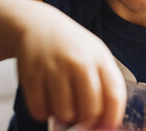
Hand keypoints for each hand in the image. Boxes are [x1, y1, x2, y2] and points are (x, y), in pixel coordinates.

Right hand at [15, 10, 126, 127]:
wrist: (39, 25)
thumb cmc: (72, 47)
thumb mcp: (96, 55)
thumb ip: (106, 83)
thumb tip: (109, 122)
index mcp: (99, 58)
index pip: (114, 96)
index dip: (112, 118)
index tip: (107, 126)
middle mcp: (78, 62)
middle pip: (90, 110)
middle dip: (86, 120)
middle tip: (80, 115)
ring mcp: (53, 68)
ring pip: (65, 113)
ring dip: (64, 116)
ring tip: (62, 103)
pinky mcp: (30, 75)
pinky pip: (40, 110)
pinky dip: (43, 112)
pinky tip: (46, 100)